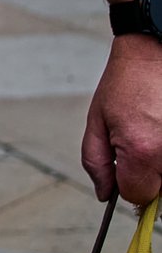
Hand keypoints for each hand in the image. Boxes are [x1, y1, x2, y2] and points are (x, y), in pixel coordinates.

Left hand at [85, 34, 161, 203]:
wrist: (153, 56)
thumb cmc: (125, 84)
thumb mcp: (97, 121)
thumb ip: (96, 162)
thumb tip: (104, 193)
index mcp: (141, 151)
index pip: (136, 196)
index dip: (125, 185)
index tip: (122, 169)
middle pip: (158, 193)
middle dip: (146, 177)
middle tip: (139, 147)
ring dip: (160, 168)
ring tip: (152, 137)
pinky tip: (159, 133)